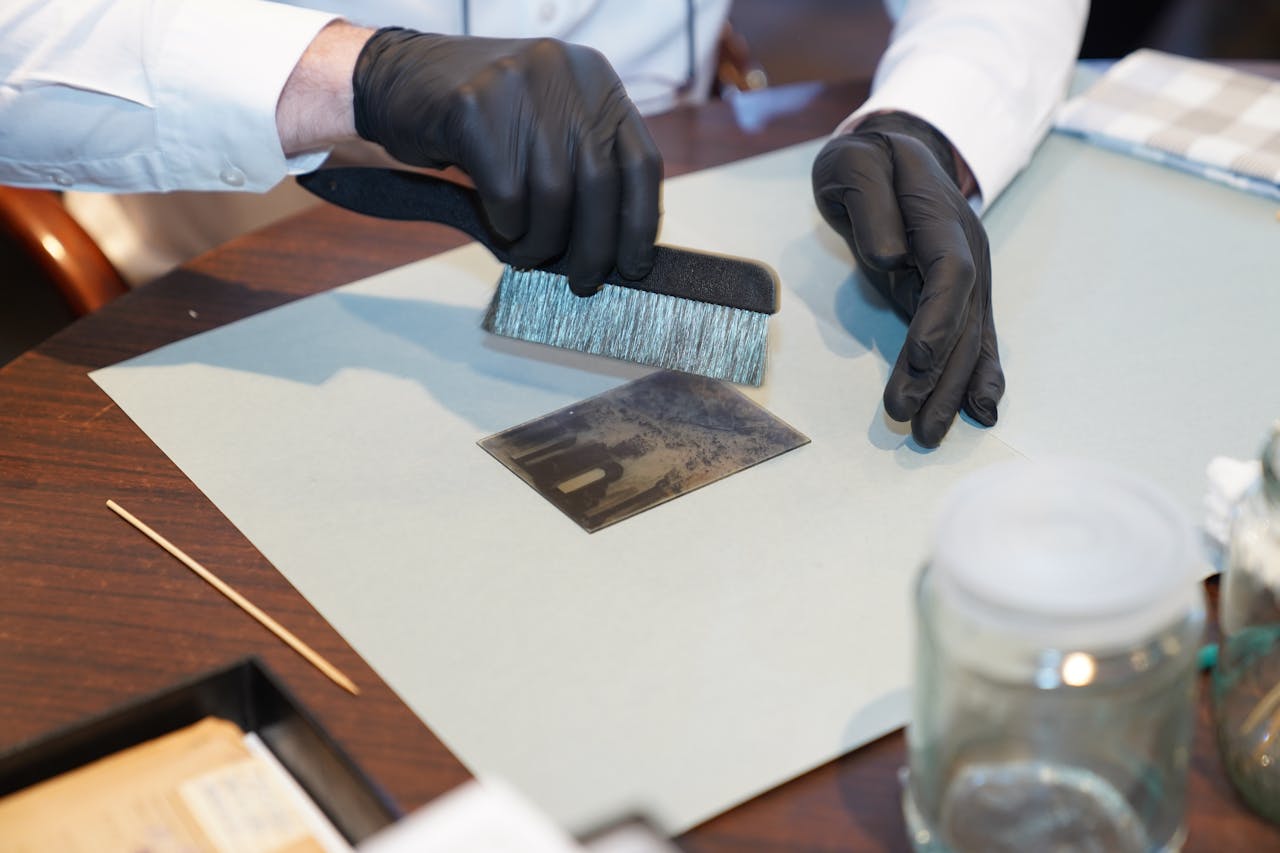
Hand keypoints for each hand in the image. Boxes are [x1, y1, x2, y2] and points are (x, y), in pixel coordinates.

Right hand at [352, 28, 661, 295]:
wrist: (397, 82)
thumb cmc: (482, 123)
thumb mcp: (547, 127)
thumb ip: (585, 167)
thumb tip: (617, 246)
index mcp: (597, 80)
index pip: (641, 163)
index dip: (641, 223)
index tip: (633, 266)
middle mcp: (565, 74)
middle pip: (600, 184)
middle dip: (593, 247)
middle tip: (582, 281)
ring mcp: (518, 85)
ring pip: (553, 195)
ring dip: (542, 243)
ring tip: (528, 254)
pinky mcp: (471, 108)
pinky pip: (506, 195)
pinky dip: (506, 227)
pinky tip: (500, 226)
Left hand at [811, 111, 1003, 447]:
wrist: (896, 148)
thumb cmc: (866, 158)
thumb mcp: (854, 163)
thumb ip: (869, 202)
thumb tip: (890, 256)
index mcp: (939, 215)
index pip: (949, 273)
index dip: (938, 320)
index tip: (919, 361)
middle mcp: (966, 248)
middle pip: (963, 318)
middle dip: (940, 374)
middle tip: (910, 421)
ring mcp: (969, 271)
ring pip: (970, 337)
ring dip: (953, 388)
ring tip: (930, 434)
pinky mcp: (960, 292)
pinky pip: (976, 337)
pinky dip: (979, 375)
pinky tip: (980, 412)